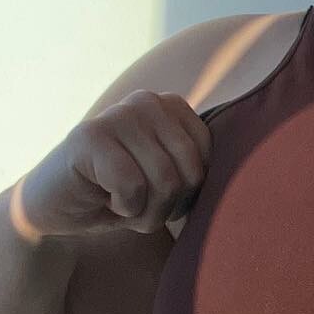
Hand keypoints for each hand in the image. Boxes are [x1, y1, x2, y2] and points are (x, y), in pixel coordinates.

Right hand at [18, 90, 212, 240]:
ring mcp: (118, 114)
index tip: (163, 195)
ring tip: (125, 205)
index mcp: (174, 107)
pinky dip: (123, 208)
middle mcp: (148, 101)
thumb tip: (257, 178)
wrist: (57, 207)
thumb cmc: (121, 195)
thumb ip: (201, 168)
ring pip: (164, 180)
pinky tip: (105, 199)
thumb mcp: (170, 178)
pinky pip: (132, 186)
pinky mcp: (89, 135)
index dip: (190, 191)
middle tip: (142, 207)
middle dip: (170, 205)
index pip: (210, 157)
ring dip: (146, 212)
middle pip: (190, 171)